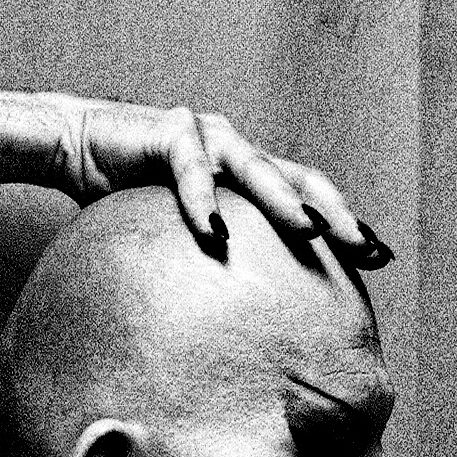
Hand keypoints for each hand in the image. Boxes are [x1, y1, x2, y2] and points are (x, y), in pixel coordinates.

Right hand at [53, 96, 380, 264]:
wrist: (79, 146)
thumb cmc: (130, 198)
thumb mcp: (181, 235)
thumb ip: (213, 259)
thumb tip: (234, 325)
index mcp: (249, 174)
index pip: (308, 197)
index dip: (344, 223)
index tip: (377, 260)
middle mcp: (238, 149)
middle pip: (300, 180)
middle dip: (334, 216)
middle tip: (364, 250)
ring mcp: (208, 135)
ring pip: (256, 169)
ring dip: (284, 203)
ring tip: (309, 234)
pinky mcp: (170, 132)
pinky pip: (191, 170)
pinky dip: (203, 202)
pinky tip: (214, 234)